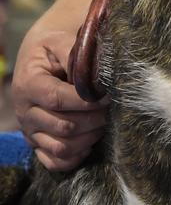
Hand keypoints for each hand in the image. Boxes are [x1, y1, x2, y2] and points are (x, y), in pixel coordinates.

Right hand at [12, 26, 107, 171]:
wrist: (36, 60)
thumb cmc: (51, 50)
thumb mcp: (58, 42)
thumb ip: (74, 54)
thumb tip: (95, 72)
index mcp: (29, 84)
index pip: (57, 99)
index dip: (85, 101)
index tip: (107, 96)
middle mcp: (25, 112)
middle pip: (62, 126)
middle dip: (92, 120)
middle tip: (111, 110)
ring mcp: (30, 131)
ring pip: (60, 147)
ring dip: (87, 139)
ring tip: (104, 123)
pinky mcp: (36, 144)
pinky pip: (54, 162)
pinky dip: (74, 158)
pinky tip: (90, 142)